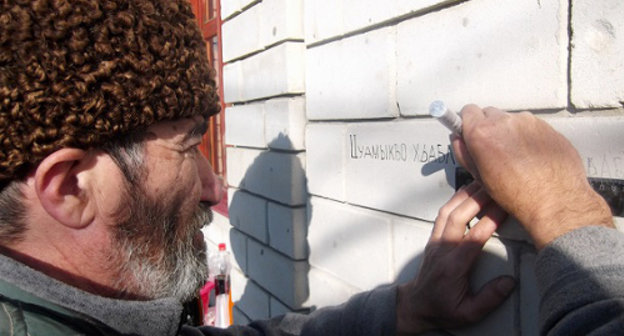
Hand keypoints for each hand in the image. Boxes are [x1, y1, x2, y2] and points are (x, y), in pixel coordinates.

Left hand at [397, 182, 514, 333]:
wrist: (416, 305)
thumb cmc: (442, 308)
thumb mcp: (468, 313)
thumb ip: (489, 298)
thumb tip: (509, 282)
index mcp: (452, 267)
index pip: (473, 238)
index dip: (490, 221)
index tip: (506, 207)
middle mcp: (441, 249)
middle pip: (458, 216)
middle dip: (477, 198)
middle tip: (496, 185)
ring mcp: (435, 241)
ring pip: (447, 210)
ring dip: (465, 195)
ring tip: (483, 182)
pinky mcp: (434, 237)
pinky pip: (443, 213)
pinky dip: (456, 199)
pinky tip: (468, 191)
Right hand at [451, 105, 612, 248]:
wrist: (555, 202)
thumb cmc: (519, 195)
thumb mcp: (480, 177)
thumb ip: (464, 153)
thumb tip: (459, 141)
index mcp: (483, 133)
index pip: (467, 111)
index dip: (466, 122)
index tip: (468, 129)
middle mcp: (505, 121)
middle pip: (489, 113)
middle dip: (488, 127)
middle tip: (491, 148)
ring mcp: (529, 122)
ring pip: (510, 120)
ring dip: (509, 132)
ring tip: (515, 156)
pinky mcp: (547, 126)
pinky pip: (530, 126)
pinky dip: (527, 137)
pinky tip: (530, 156)